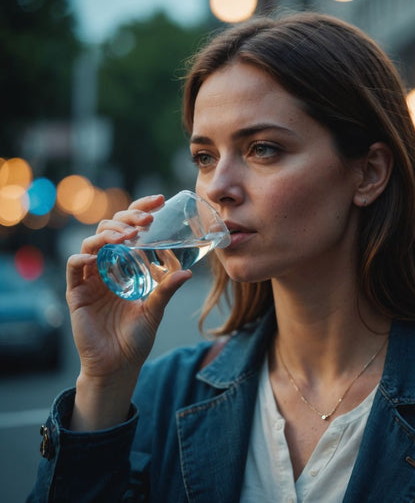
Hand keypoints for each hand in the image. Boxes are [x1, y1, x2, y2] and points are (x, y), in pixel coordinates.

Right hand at [66, 195, 191, 428]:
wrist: (118, 365)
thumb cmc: (136, 337)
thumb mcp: (155, 309)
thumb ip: (167, 289)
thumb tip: (188, 271)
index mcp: (127, 264)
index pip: (131, 229)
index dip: (141, 210)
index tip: (159, 200)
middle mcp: (108, 266)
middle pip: (111, 229)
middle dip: (127, 219)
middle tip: (144, 220)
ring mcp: (91, 277)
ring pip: (92, 242)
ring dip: (108, 235)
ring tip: (126, 236)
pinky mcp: (77, 291)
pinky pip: (74, 267)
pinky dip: (83, 258)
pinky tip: (97, 257)